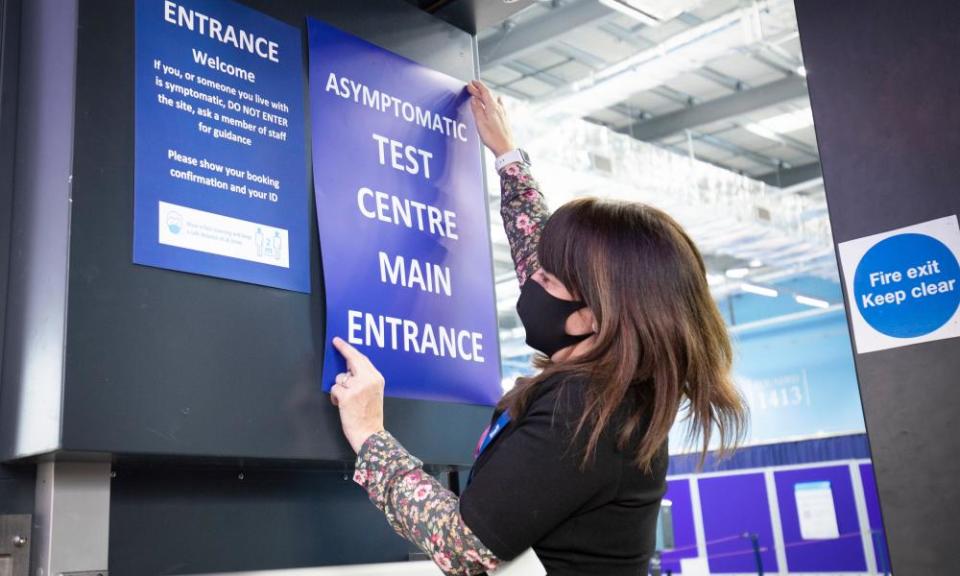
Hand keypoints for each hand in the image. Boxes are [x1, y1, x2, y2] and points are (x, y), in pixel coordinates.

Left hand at [330, 337, 385, 452]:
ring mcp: (357, 387)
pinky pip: (334, 388)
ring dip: (340, 386)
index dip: (349, 349)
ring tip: (346, 399)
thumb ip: (365, 379)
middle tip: (336, 345)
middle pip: (352, 360)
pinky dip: (335, 396)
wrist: (369, 434)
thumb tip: (348, 369)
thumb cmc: (370, 416)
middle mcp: (368, 380)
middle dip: (343, 351)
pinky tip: (340, 404)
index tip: (339, 342)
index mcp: (377, 378)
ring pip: (340, 377)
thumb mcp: (374, 393)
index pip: (362, 358)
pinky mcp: (346, 396)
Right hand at [467, 80, 515, 156]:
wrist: (505, 147)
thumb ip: (477, 109)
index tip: (472, 82)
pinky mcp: (504, 119)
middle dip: (479, 91)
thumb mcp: (480, 122)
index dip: (478, 86)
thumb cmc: (493, 137)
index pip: (485, 91)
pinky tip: (491, 106)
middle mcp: (499, 108)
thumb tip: (474, 99)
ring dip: (485, 97)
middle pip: (488, 96)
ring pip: (493, 100)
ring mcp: (503, 113)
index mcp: (493, 107)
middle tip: (471, 89)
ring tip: (479, 97)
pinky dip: (491, 103)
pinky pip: (497, 106)